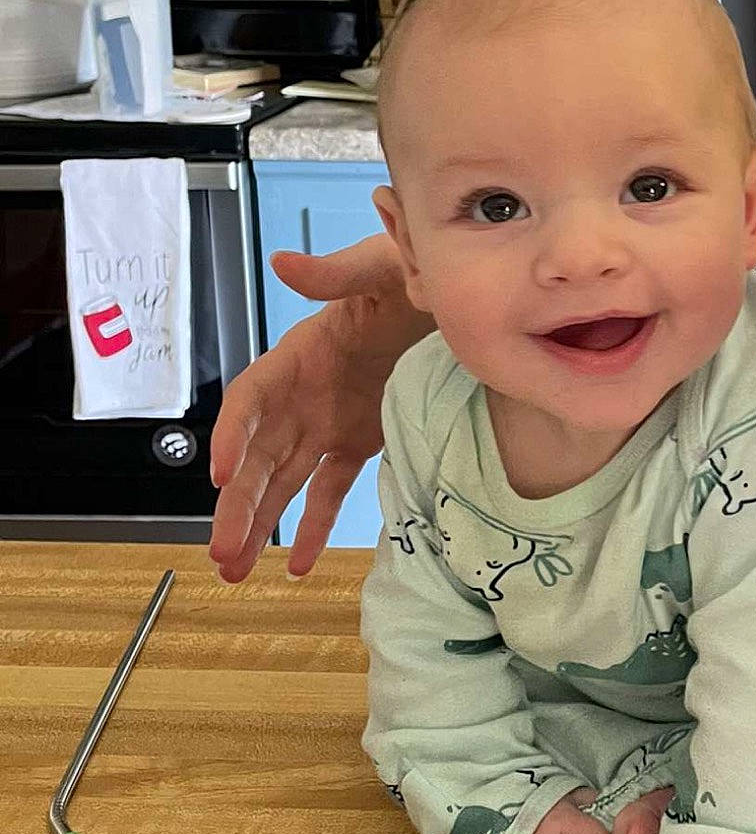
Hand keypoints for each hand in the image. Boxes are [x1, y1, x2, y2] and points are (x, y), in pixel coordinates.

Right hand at [208, 237, 428, 581]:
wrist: (457, 294)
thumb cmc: (413, 271)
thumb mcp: (380, 267)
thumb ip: (336, 274)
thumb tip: (283, 263)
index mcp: (300, 354)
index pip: (252, 398)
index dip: (233, 435)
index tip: (222, 475)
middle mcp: (303, 394)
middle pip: (258, 454)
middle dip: (237, 503)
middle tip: (221, 550)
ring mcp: (327, 422)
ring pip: (284, 481)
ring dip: (259, 524)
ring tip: (235, 570)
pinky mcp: (359, 441)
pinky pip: (329, 488)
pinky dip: (314, 525)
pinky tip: (298, 565)